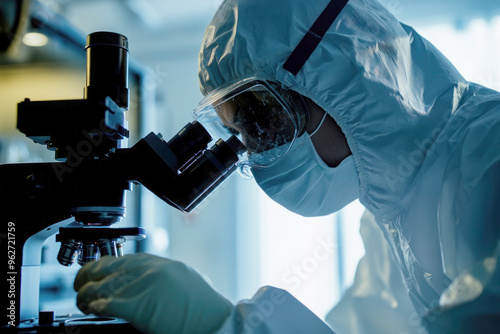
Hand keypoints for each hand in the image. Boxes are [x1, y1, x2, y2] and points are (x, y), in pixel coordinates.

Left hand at [74, 253, 232, 333]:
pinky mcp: (140, 307)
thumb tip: (134, 281)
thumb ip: (156, 275)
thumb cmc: (202, 305)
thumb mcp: (179, 278)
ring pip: (102, 287)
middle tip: (80, 288)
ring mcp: (143, 286)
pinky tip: (93, 309)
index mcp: (159, 262)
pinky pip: (108, 304)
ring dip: (87, 296)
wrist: (216, 321)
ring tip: (83, 302)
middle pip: (106, 269)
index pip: (119, 259)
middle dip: (87, 278)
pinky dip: (96, 307)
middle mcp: (148, 270)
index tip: (91, 274)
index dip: (100, 267)